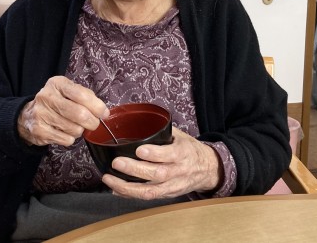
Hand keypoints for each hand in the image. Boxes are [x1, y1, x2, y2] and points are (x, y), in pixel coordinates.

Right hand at [17, 76, 108, 146]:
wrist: (27, 115)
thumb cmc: (55, 102)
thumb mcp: (68, 92)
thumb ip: (86, 97)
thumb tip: (103, 111)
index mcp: (57, 83)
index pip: (81, 94)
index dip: (97, 106)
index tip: (104, 113)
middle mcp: (47, 97)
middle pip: (80, 114)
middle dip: (92, 122)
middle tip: (93, 123)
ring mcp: (41, 114)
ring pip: (74, 129)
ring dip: (80, 130)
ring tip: (74, 126)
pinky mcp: (39, 131)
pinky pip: (66, 140)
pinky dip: (71, 138)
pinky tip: (64, 132)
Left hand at [101, 127, 222, 199]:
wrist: (207, 169)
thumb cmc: (189, 149)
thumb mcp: (180, 136)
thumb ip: (161, 131)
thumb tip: (136, 120)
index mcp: (183, 153)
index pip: (170, 154)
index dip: (154, 153)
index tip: (138, 149)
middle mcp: (178, 171)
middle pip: (157, 174)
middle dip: (135, 170)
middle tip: (116, 163)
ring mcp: (172, 186)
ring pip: (150, 191)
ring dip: (127, 187)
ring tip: (109, 179)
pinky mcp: (166, 195)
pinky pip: (147, 197)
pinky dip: (129, 194)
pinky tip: (115, 189)